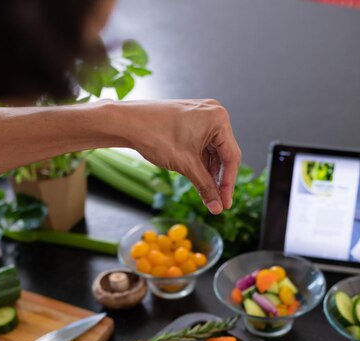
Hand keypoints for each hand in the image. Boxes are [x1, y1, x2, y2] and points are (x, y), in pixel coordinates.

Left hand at [125, 99, 240, 213]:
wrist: (127, 123)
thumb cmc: (156, 136)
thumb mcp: (186, 166)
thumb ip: (205, 187)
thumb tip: (217, 207)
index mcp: (218, 119)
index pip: (231, 157)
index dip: (228, 184)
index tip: (225, 204)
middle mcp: (213, 114)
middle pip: (224, 154)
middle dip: (219, 179)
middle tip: (218, 203)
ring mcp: (202, 116)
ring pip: (213, 152)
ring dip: (210, 173)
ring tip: (207, 194)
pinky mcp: (191, 122)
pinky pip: (202, 146)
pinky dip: (201, 163)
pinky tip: (199, 179)